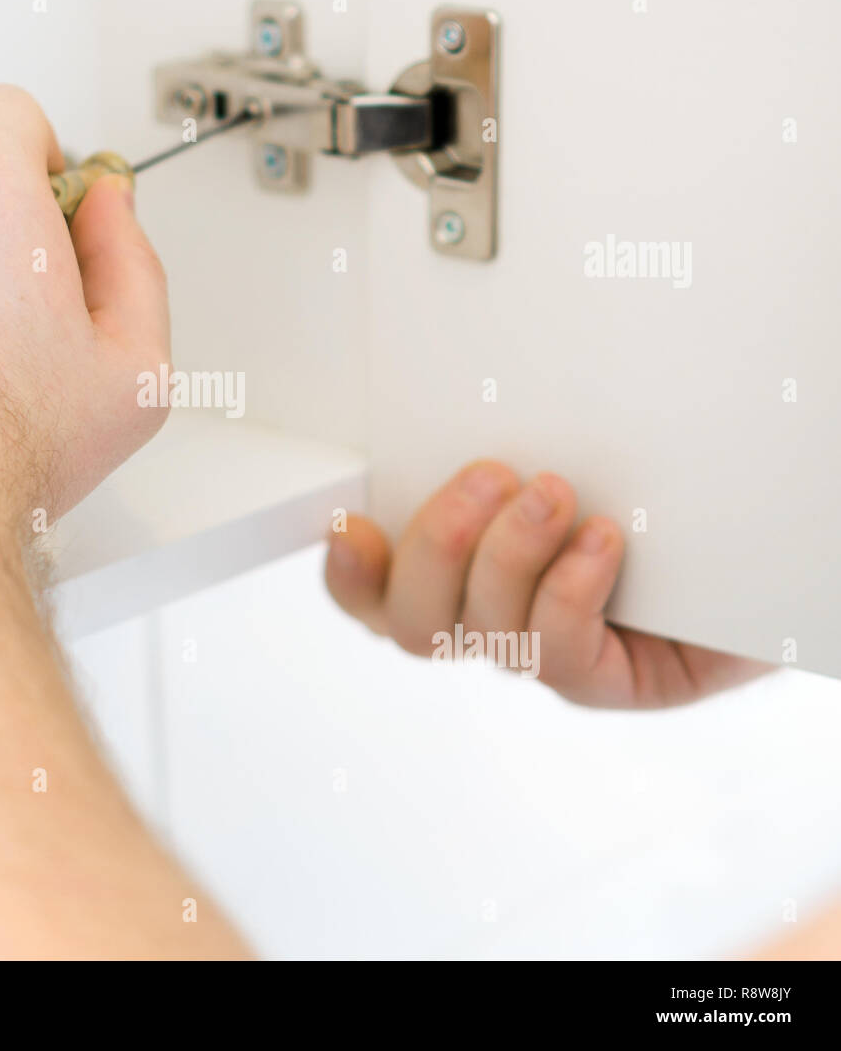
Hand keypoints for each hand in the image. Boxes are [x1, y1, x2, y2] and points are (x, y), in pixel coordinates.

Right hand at [324, 462, 770, 707]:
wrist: (754, 539)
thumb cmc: (648, 493)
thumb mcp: (561, 454)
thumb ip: (497, 457)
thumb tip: (458, 421)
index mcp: (457, 569)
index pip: (372, 593)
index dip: (348, 572)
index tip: (352, 520)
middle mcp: (488, 619)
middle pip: (411, 621)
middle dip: (438, 544)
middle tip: (488, 476)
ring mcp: (542, 654)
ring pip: (481, 633)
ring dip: (510, 554)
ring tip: (557, 494)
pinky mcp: (603, 680)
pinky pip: (557, 655)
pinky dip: (569, 590)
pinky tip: (602, 540)